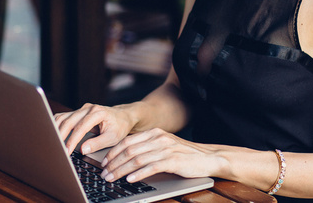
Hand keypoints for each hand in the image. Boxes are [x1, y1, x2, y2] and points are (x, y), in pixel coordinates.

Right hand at [54, 103, 135, 154]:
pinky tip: (53, 135)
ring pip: (63, 118)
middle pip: (68, 121)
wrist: (123, 116)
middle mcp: (88, 108)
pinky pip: (63, 117)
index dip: (72, 140)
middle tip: (57, 150)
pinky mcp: (77, 113)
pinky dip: (57, 126)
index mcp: (98, 112)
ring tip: (53, 144)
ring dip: (56, 130)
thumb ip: (98, 143)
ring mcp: (81, 109)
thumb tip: (83, 149)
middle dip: (61, 136)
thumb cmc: (119, 126)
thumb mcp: (113, 138)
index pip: (81, 127)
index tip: (67, 151)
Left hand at [100, 128, 221, 183]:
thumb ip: (148, 149)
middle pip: (129, 150)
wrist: (208, 158)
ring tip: (112, 178)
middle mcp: (158, 138)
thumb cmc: (185, 155)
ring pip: (137, 159)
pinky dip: (138, 174)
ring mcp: (166, 149)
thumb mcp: (165, 146)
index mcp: (155, 133)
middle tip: (104, 173)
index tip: (104, 162)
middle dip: (113, 163)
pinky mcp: (173, 161)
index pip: (128, 141)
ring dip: (121, 170)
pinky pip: (151, 167)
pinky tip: (130, 179)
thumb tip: (127, 159)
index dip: (113, 152)